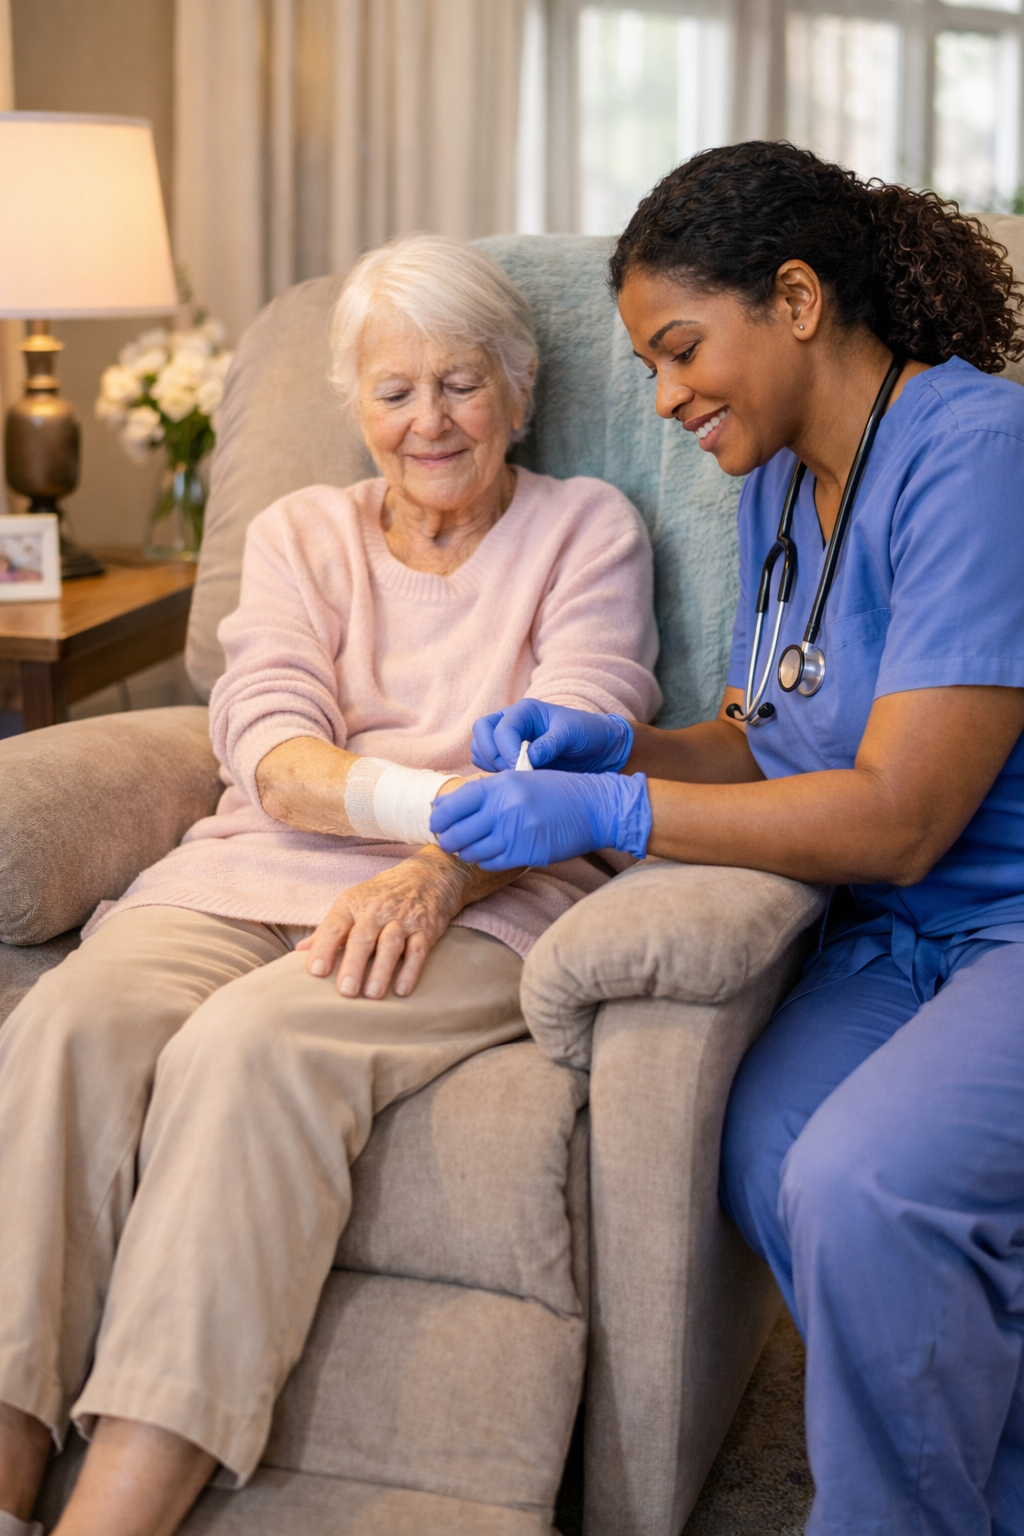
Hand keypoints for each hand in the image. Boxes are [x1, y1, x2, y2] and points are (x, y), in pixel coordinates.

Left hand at [296, 849, 468, 998]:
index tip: (315, 971)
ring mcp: (402, 919)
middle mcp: (376, 910)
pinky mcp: (425, 929)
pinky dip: (411, 971)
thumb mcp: (351, 906)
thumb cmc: (379, 898)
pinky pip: (418, 951)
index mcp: (352, 905)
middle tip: (345, 991)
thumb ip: (327, 931)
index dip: (324, 948)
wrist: (425, 877)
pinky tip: (401, 990)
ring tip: (372, 995)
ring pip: (390, 945)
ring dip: (381, 970)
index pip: (334, 926)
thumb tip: (297, 952)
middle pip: (362, 938)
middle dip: (353, 965)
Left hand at [430, 769, 650, 870]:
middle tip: (449, 839)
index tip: (438, 822)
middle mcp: (503, 808)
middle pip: (454, 833)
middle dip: (446, 839)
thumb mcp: (518, 779)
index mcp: (499, 785)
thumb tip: (440, 804)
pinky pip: (490, 862)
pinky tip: (491, 852)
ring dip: (465, 851)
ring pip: (469, 851)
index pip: (451, 806)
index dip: (439, 818)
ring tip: (469, 846)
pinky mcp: (524, 853)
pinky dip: (484, 860)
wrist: (593, 807)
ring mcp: (513, 833)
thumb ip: (482, 791)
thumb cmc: (555, 790)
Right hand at [471, 699, 633, 773]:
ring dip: (491, 764)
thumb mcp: (572, 734)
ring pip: (480, 748)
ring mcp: (506, 739)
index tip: (523, 769)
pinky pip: (485, 763)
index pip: (501, 728)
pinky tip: (515, 779)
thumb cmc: (586, 734)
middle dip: (493, 754)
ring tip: (516, 776)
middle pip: (480, 730)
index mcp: (525, 711)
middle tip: (514, 771)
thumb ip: (550, 744)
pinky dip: (492, 772)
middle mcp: (510, 721)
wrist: (596, 748)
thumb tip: (528, 758)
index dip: (508, 751)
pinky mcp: (506, 756)